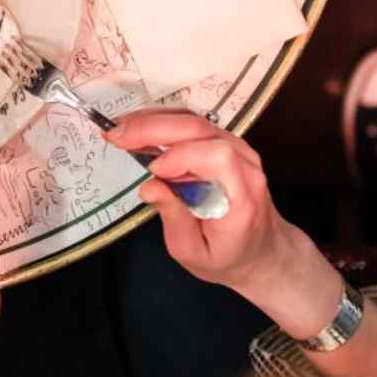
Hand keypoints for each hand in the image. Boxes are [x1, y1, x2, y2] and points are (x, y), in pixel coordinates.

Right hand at [108, 111, 342, 338]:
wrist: (260, 250)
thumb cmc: (226, 255)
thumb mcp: (194, 252)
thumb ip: (174, 218)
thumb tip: (149, 187)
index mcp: (241, 196)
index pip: (217, 157)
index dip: (181, 156)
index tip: (152, 170)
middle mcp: (245, 165)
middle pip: (200, 129)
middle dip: (154, 128)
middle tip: (116, 135)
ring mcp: (239, 150)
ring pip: (195, 121)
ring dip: (153, 121)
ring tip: (120, 130)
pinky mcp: (227, 144)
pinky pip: (194, 125)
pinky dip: (163, 123)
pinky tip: (138, 129)